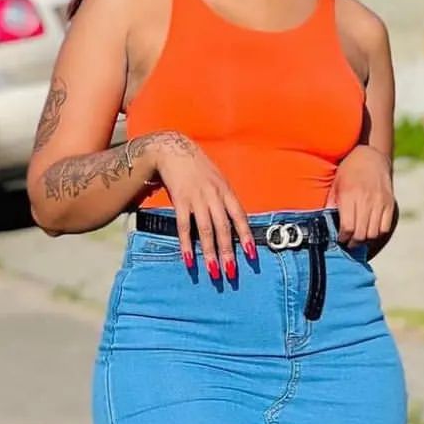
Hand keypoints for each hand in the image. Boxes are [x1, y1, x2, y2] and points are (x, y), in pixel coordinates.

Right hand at [136, 130, 253, 278]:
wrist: (173, 149)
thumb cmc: (198, 168)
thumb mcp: (217, 180)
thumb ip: (224, 200)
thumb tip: (234, 224)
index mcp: (226, 191)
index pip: (239, 217)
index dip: (246, 237)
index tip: (251, 255)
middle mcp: (214, 196)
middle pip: (223, 228)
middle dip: (228, 252)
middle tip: (231, 273)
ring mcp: (197, 198)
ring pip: (206, 230)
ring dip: (210, 253)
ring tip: (214, 272)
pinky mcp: (180, 201)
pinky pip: (184, 226)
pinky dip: (187, 244)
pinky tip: (189, 260)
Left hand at [328, 146, 395, 248]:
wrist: (371, 156)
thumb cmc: (349, 171)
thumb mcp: (336, 184)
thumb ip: (331, 203)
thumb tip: (326, 223)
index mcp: (349, 195)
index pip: (348, 227)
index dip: (343, 238)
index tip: (340, 239)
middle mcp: (366, 200)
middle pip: (361, 234)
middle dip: (353, 243)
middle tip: (348, 244)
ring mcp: (379, 202)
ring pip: (373, 233)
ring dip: (365, 240)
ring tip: (358, 239)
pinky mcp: (389, 203)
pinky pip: (385, 227)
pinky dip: (377, 233)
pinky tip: (370, 231)